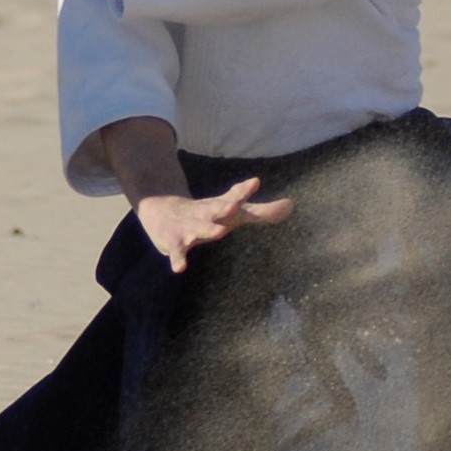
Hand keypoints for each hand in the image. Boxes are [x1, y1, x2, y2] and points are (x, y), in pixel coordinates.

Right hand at [136, 176, 293, 274]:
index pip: (233, 197)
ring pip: (197, 227)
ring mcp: (187, 227)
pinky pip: (177, 251)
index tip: (254, 182)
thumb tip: (292, 205)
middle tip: (234, 204)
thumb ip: (261, 212)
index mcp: (218, 206)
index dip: (243, 191)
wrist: (158, 210)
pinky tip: (179, 269)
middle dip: (224, 206)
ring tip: (219, 232)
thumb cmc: (205, 214)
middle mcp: (203, 213)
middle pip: (214, 208)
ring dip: (207, 229)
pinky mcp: (174, 242)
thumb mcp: (232, 213)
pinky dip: (177, 259)